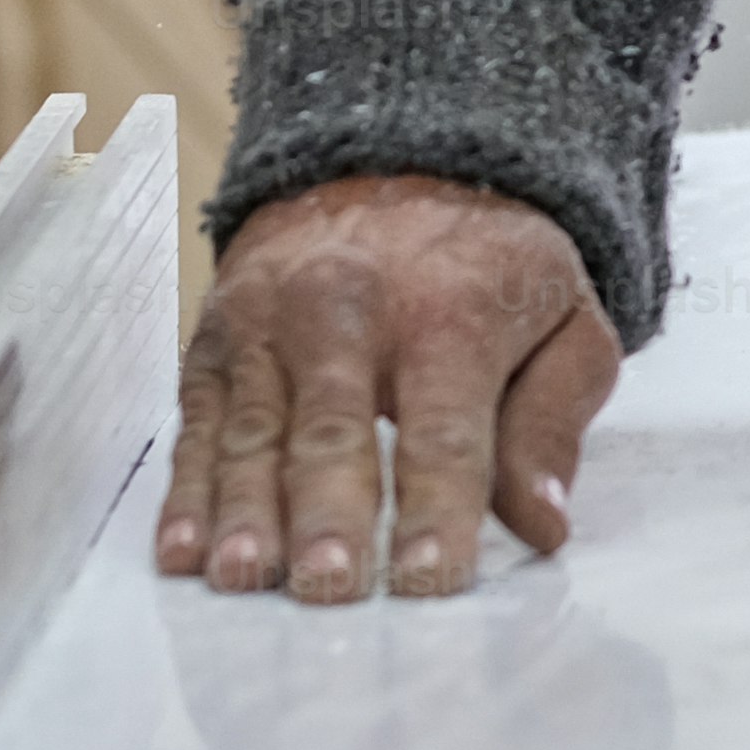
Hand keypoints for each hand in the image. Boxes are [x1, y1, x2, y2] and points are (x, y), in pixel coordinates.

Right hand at [154, 172, 614, 603]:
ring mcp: (269, 325)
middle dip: (329, 514)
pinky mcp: (215, 341)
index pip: (444, 430)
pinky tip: (184, 553)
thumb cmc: (488, 268)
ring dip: (246, 513)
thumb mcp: (565, 321)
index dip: (437, 507)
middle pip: (334, 430)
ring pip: (252, 433)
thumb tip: (543, 526)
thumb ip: (553, 423)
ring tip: (246, 579)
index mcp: (449, 314)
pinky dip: (186, 493)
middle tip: (329, 586)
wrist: (391, 163)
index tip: (431, 578)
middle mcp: (347, 314)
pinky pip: (196, 424)